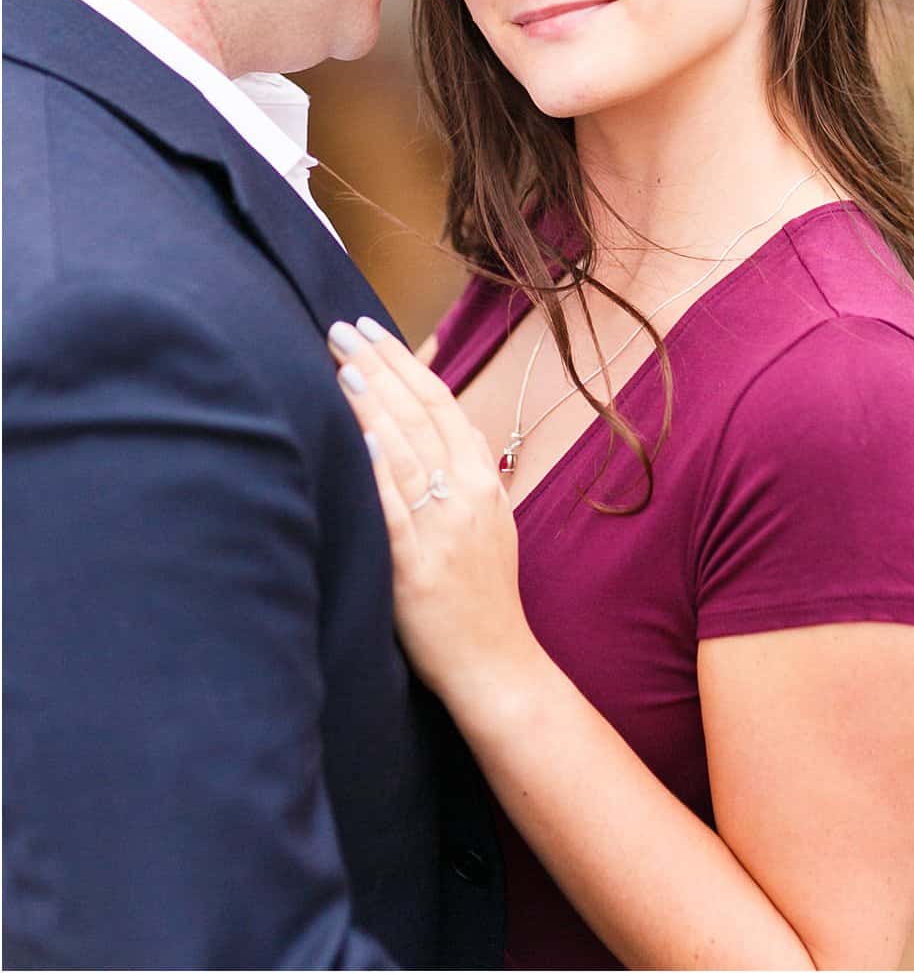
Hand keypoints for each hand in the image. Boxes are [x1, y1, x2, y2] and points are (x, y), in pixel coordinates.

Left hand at [327, 318, 534, 700]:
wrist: (496, 664)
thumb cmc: (484, 592)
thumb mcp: (491, 519)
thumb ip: (468, 469)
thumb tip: (446, 421)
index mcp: (481, 478)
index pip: (438, 401)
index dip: (403, 360)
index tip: (370, 327)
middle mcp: (466, 493)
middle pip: (417, 413)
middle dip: (377, 364)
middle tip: (340, 327)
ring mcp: (442, 527)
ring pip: (403, 449)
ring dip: (369, 400)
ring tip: (340, 361)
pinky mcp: (415, 566)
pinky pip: (394, 509)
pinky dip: (378, 468)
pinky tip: (361, 434)